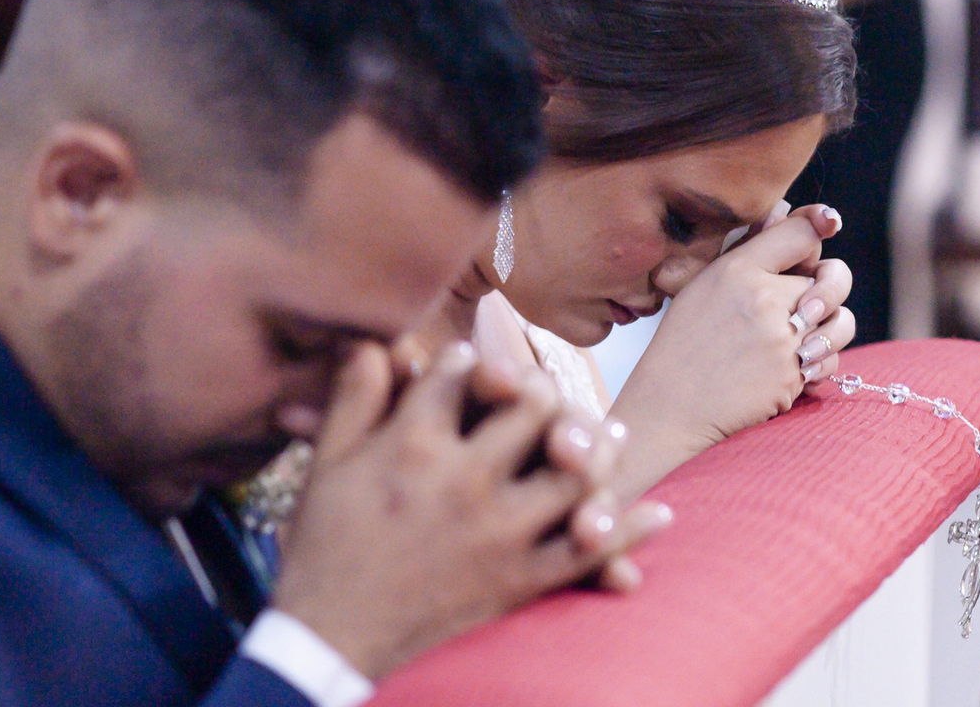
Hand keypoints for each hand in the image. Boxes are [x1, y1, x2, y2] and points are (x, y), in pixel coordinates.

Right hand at [273, 342, 670, 679]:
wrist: (330, 642)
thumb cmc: (322, 548)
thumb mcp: (327, 464)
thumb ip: (355, 395)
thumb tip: (374, 337)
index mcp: (414, 443)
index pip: (458, 374)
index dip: (466, 360)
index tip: (470, 359)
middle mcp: (466, 478)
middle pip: (532, 408)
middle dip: (540, 389)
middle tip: (541, 391)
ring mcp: (499, 531)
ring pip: (572, 472)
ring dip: (596, 447)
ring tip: (610, 436)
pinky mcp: (519, 580)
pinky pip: (586, 552)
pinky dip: (624, 532)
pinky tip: (657, 512)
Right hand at [608, 204, 853, 500]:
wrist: (670, 409)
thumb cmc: (682, 347)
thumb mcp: (699, 288)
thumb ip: (745, 256)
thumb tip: (785, 216)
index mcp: (736, 270)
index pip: (801, 233)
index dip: (817, 231)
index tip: (826, 229)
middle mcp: (762, 298)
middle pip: (832, 277)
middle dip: (827, 292)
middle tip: (810, 306)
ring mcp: (781, 339)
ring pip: (841, 321)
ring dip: (829, 331)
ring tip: (803, 341)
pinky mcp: (792, 375)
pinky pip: (830, 360)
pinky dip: (816, 366)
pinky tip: (789, 369)